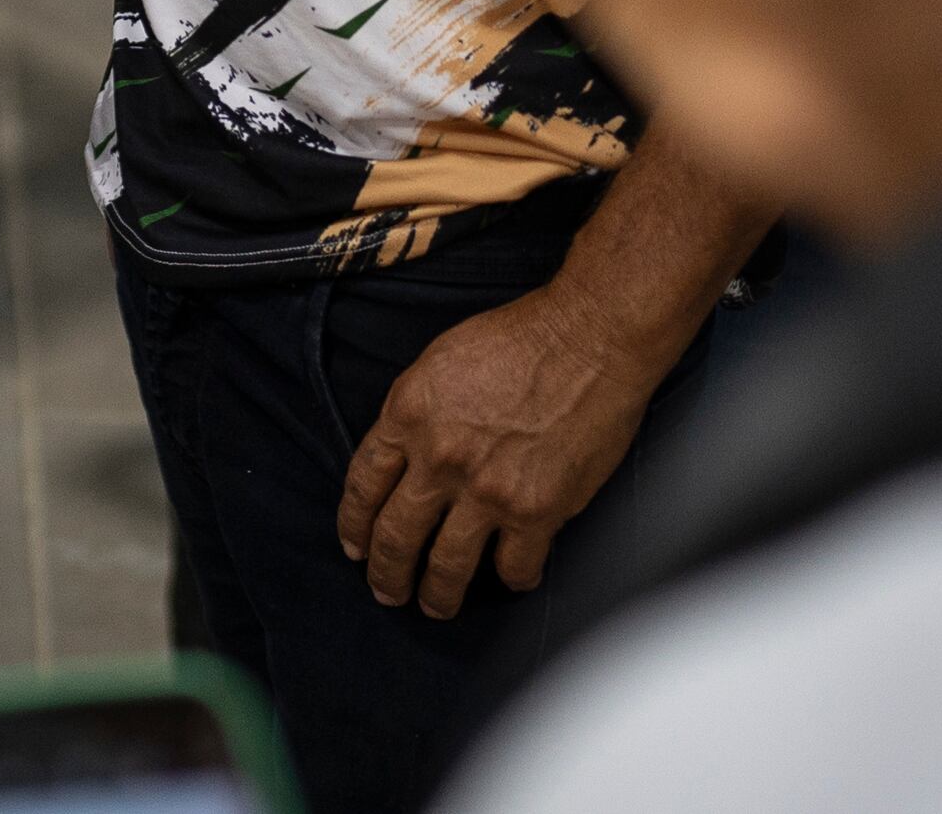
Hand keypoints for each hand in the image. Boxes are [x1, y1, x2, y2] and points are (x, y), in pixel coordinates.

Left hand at [335, 277, 674, 613]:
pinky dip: (511, 579)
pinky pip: (513, 568)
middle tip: (387, 592)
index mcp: (408, 415)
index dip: (354, 526)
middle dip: (385, 574)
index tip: (355, 547)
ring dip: (437, 595)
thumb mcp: (440, 363)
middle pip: (395, 537)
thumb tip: (405, 459)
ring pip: (446, 567)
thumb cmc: (521, 339)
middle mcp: (439, 458)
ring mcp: (486, 490)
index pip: (363, 487)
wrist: (587, 337)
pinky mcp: (536, 512)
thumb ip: (415, 415)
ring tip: (436, 605)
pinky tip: (511, 577)